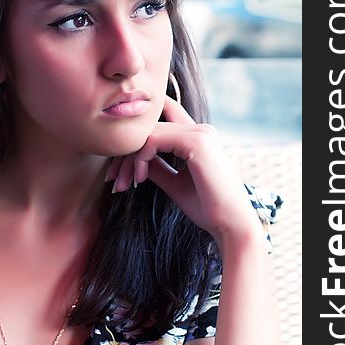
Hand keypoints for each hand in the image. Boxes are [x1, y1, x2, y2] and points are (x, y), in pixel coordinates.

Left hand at [105, 95, 262, 247]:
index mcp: (199, 137)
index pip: (162, 117)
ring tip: (121, 184)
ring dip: (128, 160)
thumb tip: (133, 159)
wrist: (231, 226)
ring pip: (148, 134)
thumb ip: (156, 166)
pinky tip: (138, 180)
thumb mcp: (174, 183)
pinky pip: (153, 141)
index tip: (120, 166)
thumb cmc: (207, 209)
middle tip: (114, 181)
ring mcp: (200, 133)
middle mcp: (201, 129)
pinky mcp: (196, 142)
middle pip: (149, 129)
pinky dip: (139, 160)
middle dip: (125, 155)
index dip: (138, 134)